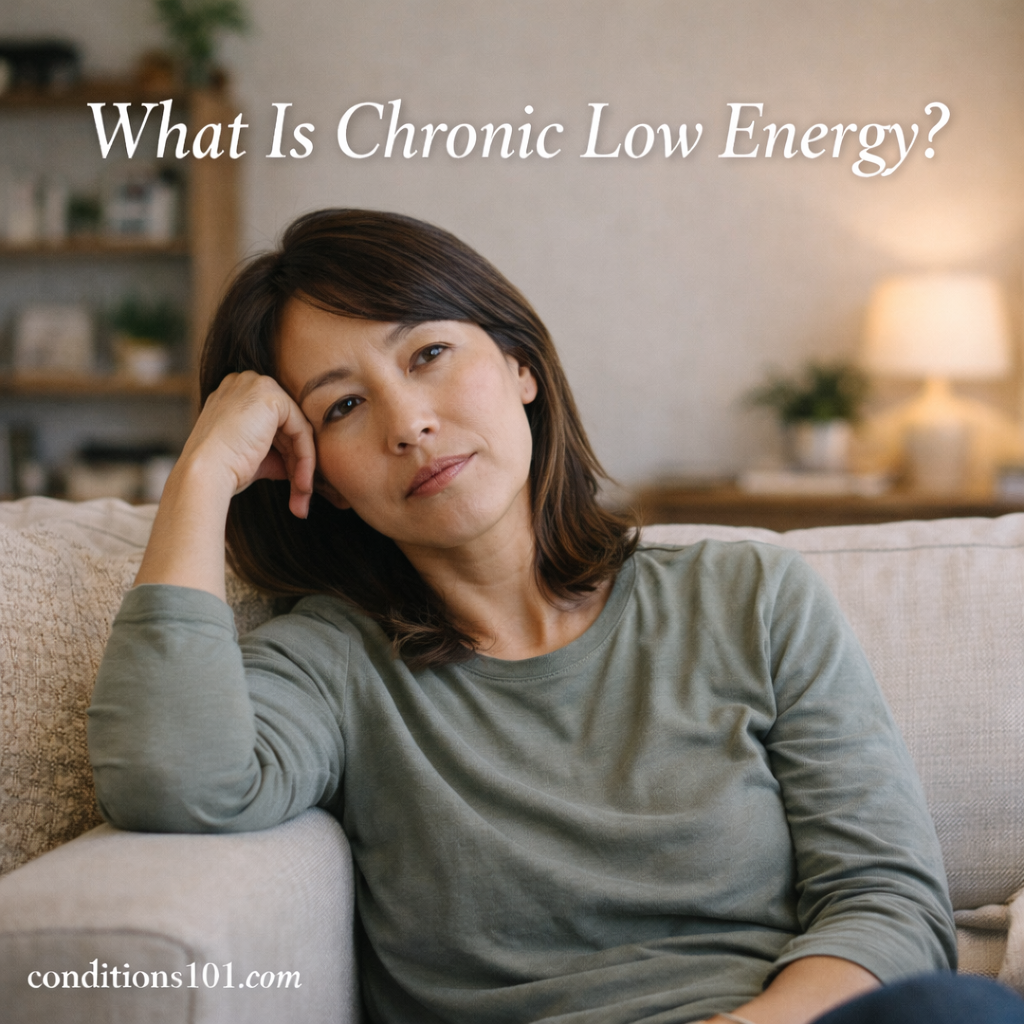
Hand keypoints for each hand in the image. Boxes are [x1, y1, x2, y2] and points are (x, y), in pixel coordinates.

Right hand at [179, 371, 316, 518]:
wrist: (206, 473)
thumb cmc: (222, 469)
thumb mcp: (252, 457)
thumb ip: (274, 455)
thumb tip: (295, 467)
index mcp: (235, 394)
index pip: (274, 425)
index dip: (286, 455)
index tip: (294, 486)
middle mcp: (245, 383)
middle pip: (288, 427)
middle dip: (297, 463)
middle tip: (302, 496)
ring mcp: (257, 385)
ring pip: (297, 430)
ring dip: (304, 466)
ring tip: (302, 496)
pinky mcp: (271, 396)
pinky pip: (301, 430)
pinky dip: (306, 458)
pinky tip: (302, 484)